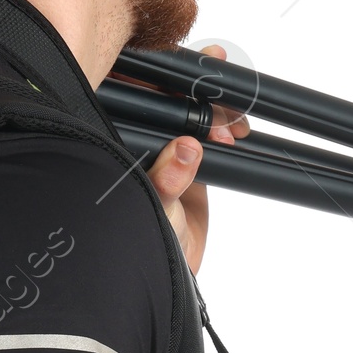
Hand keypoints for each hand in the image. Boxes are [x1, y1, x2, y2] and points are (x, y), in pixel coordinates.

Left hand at [142, 45, 248, 274]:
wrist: (169, 280)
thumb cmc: (141, 247)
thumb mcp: (154, 213)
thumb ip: (167, 181)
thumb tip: (185, 149)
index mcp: (114, 144)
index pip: (133, 100)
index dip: (159, 81)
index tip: (187, 72)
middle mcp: (135, 142)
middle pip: (164, 100)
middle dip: (196, 89)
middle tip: (221, 84)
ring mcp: (163, 151)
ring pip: (188, 114)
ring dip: (215, 106)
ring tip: (234, 112)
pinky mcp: (187, 163)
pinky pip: (208, 136)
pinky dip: (226, 125)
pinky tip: (238, 123)